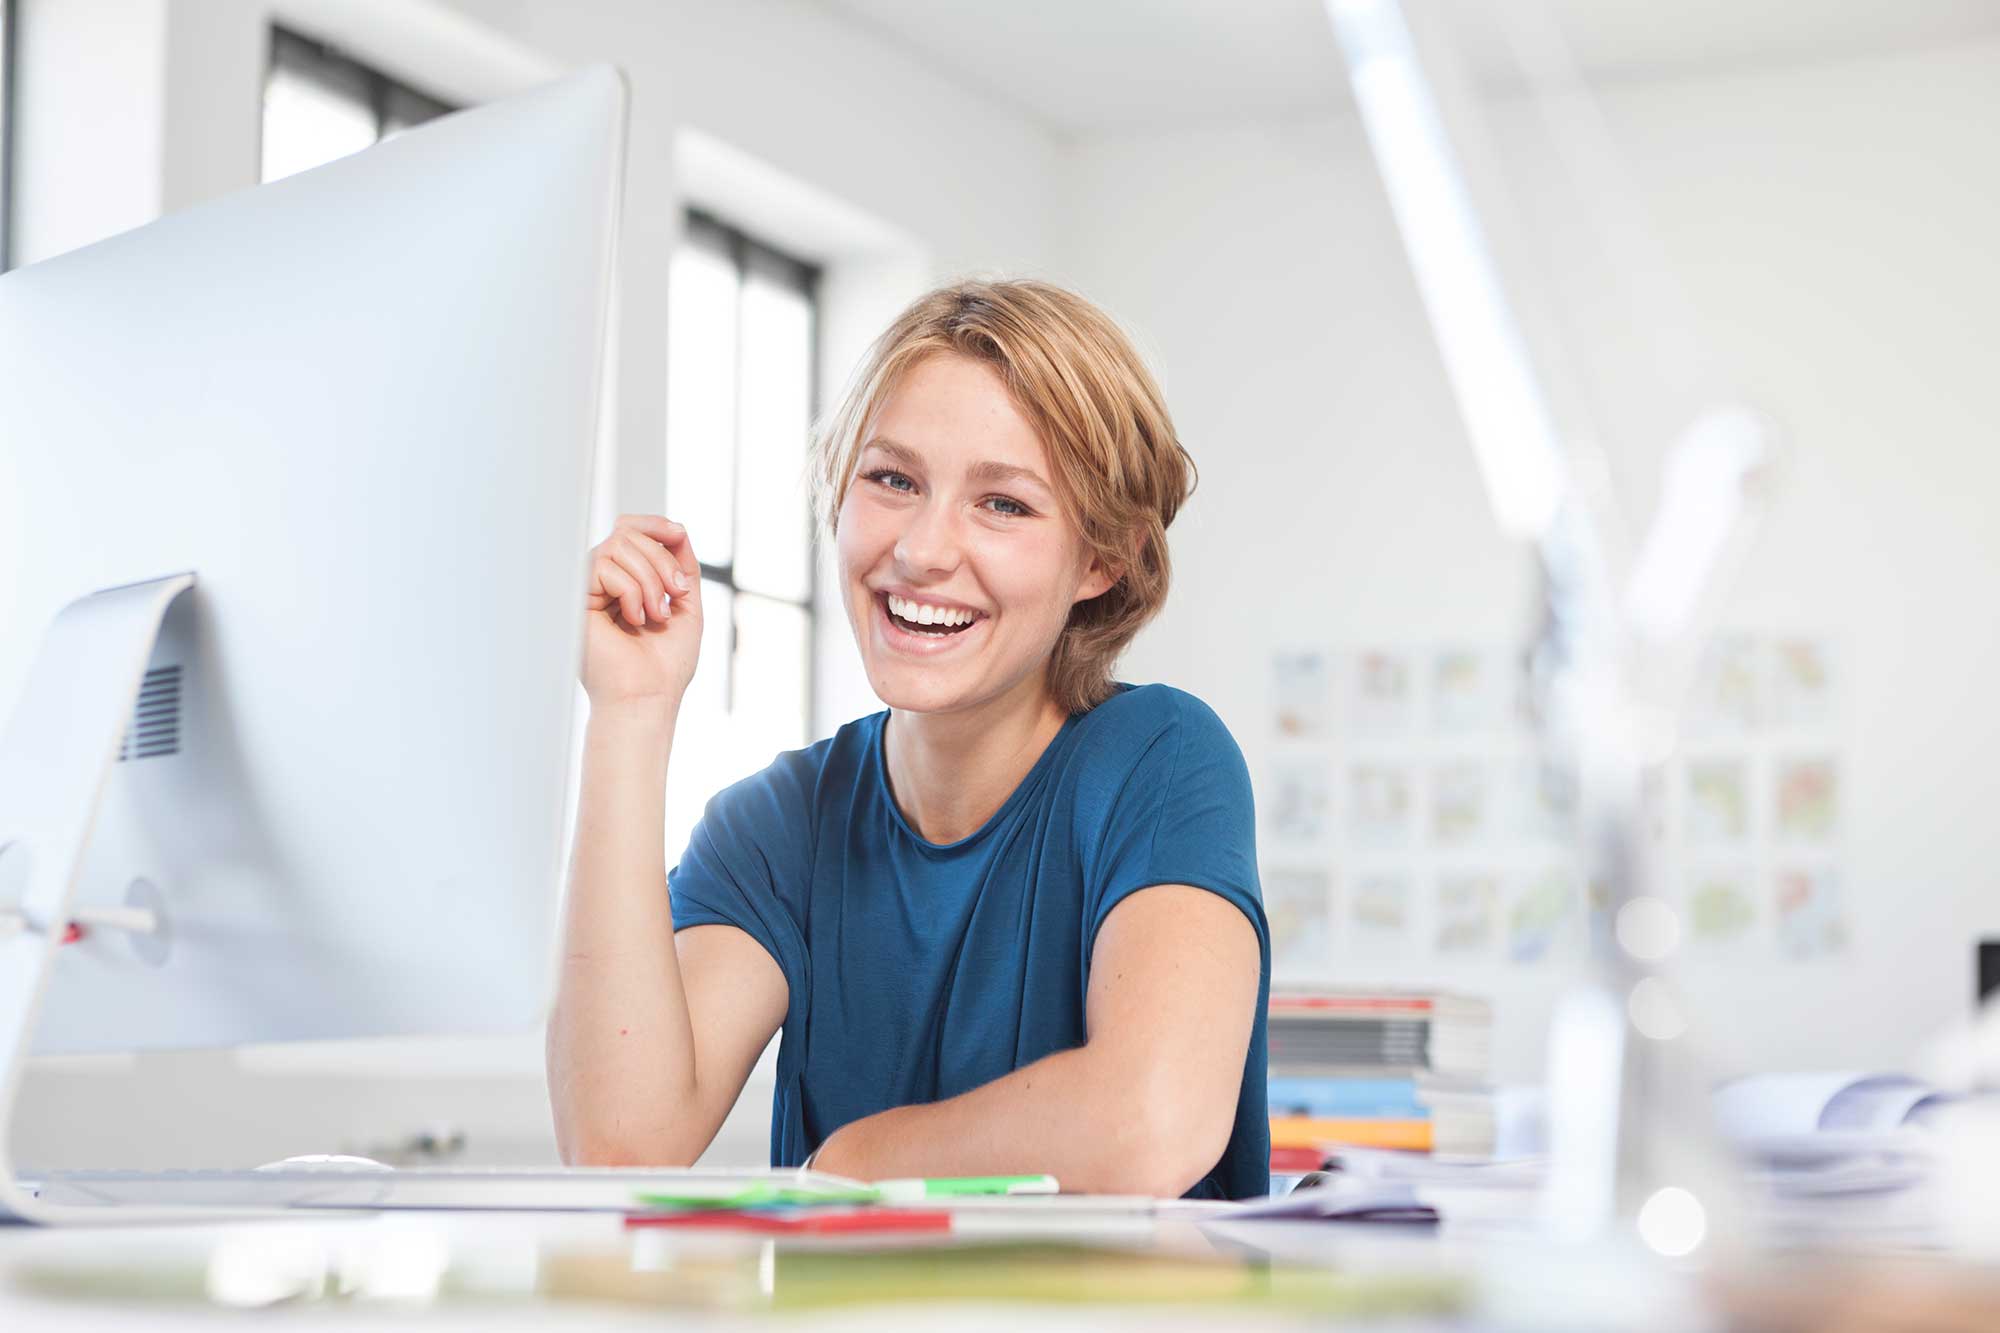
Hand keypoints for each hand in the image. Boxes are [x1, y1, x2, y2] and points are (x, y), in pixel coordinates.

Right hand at [580, 515, 702, 709]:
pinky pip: (604, 566)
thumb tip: (676, 529)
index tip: (679, 535)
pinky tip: (633, 621)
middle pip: (627, 532)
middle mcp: (603, 582)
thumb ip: (681, 566)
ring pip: (618, 545)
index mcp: (626, 582)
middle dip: (662, 559)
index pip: (630, 530)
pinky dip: (631, 591)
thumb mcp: (686, 605)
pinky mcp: (575, 599)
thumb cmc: (666, 663)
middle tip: (677, 594)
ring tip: (657, 615)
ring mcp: (587, 590)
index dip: (654, 524)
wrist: (648, 695)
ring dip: (651, 579)